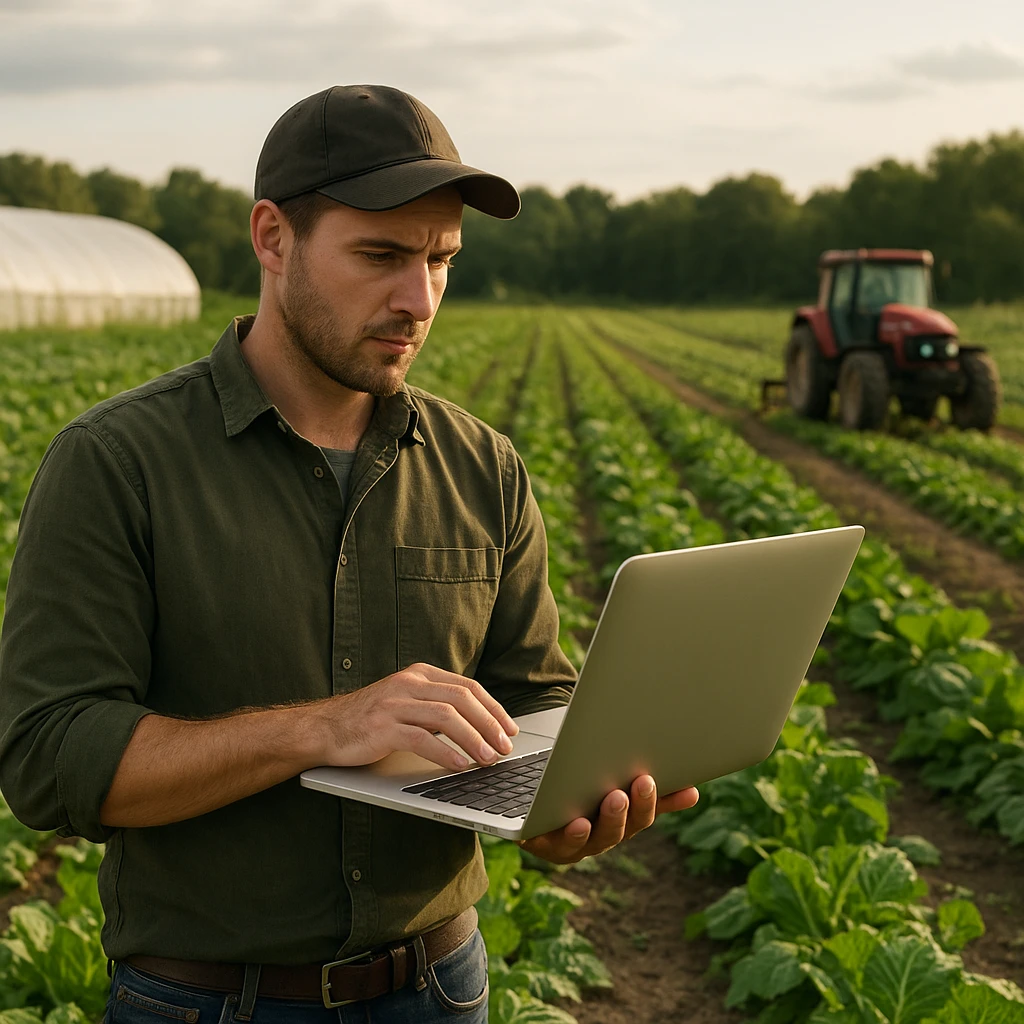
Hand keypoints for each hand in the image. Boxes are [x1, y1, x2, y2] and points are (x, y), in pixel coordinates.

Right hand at [309, 662, 517, 770]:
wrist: (324, 728)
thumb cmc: (370, 721)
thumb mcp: (407, 703)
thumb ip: (436, 707)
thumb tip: (479, 728)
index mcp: (420, 674)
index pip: (467, 687)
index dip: (493, 708)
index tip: (510, 729)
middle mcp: (409, 682)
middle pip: (462, 699)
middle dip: (489, 724)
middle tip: (505, 747)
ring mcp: (395, 702)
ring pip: (446, 716)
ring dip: (473, 739)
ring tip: (488, 758)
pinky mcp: (383, 726)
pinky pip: (422, 738)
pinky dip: (445, 752)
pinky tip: (459, 765)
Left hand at [519, 776, 698, 864]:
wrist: (530, 807)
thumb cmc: (579, 795)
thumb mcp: (615, 788)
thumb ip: (651, 794)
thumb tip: (694, 792)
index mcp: (618, 825)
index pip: (641, 817)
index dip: (653, 802)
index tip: (656, 779)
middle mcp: (597, 839)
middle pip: (619, 830)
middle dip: (632, 807)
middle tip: (640, 782)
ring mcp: (569, 846)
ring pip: (590, 839)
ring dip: (605, 821)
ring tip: (613, 798)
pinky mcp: (540, 844)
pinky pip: (552, 844)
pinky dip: (564, 835)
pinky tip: (572, 821)